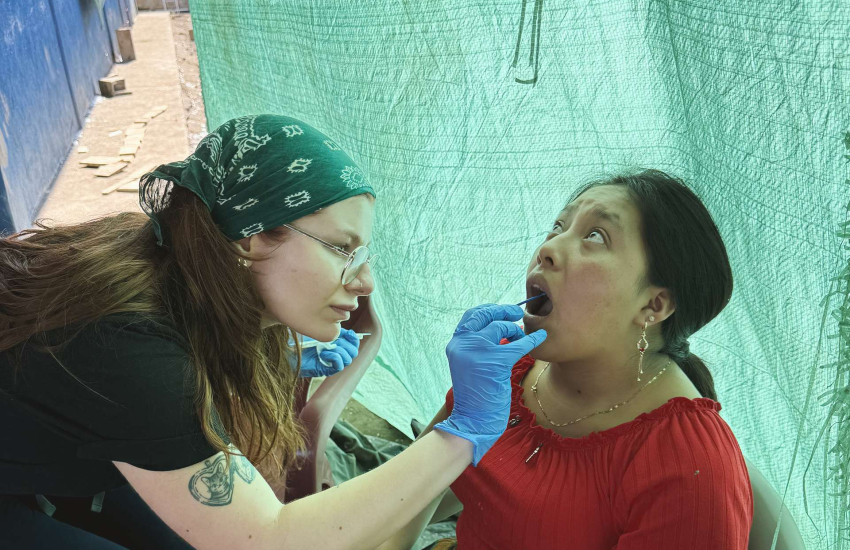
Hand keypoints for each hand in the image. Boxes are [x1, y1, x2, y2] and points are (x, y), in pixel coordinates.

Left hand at [296, 329, 359, 377]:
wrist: (287, 351)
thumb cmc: (300, 340)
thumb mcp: (318, 331)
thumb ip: (331, 328)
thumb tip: (342, 326)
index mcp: (336, 344)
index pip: (353, 343)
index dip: (353, 338)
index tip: (349, 332)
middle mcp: (335, 354)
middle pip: (353, 352)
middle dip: (349, 344)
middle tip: (339, 339)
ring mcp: (331, 363)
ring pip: (348, 360)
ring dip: (341, 351)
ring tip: (330, 346)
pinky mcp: (325, 370)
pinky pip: (339, 366)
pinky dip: (334, 358)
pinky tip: (324, 353)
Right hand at [434, 304, 545, 464]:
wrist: (472, 421)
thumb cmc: (476, 395)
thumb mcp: (470, 365)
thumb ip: (477, 346)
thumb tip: (500, 327)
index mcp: (456, 344)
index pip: (471, 316)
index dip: (489, 310)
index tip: (502, 311)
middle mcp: (463, 344)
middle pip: (486, 316)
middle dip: (503, 311)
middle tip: (517, 313)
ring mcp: (477, 352)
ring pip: (502, 328)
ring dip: (515, 331)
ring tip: (521, 338)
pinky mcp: (494, 362)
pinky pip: (518, 345)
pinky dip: (532, 340)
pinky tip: (540, 338)